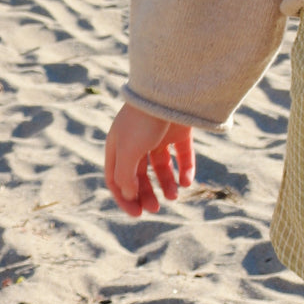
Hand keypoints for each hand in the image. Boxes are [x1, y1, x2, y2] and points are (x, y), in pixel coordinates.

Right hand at [105, 102, 195, 217]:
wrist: (169, 90)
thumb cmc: (143, 121)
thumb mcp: (128, 151)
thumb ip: (125, 176)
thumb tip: (130, 195)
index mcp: (118, 146)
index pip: (116, 178)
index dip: (125, 197)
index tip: (137, 213)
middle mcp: (137, 142)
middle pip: (139, 175)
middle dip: (146, 193)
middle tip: (156, 208)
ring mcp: (159, 135)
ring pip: (162, 166)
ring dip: (167, 183)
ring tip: (174, 196)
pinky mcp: (179, 131)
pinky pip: (182, 155)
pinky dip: (185, 169)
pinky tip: (187, 182)